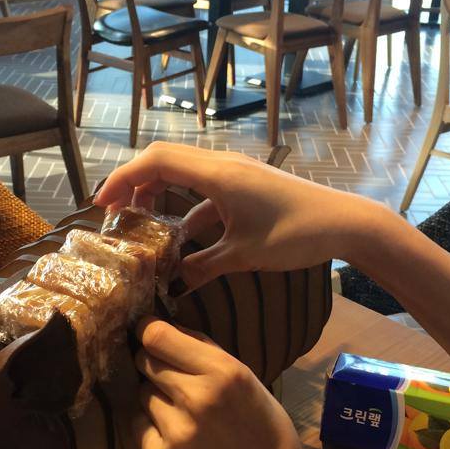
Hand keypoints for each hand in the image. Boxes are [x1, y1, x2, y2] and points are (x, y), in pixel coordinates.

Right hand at [93, 142, 377, 290]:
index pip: (156, 161)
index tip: (102, 206)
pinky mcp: (247, 187)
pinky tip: (183, 239)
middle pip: (165, 162)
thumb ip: (201, 267)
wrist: (346, 224)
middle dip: (135, 186)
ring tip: (142, 227)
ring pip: (184, 176)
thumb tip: (170, 287)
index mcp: (217, 174)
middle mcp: (223, 165)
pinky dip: (187, 209)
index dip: (123, 179)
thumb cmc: (296, 235)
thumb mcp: (243, 256)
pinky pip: (205, 191)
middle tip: (115, 217)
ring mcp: (236, 174)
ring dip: (160, 197)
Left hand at [131, 316, 318, 448]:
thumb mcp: (246, 377)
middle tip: (174, 377)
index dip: (149, 330)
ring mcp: (175, 433)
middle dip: (154, 363)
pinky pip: (138, 425)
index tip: (149, 332)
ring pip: (141, 394)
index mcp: (223, 373)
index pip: (157, 336)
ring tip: (184, 412)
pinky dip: (152, 426)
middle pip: (144, 362)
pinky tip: (180, 436)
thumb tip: (159, 325)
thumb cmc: (262, 426)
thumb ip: (204, 349)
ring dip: (155, 397)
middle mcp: (196, 399)